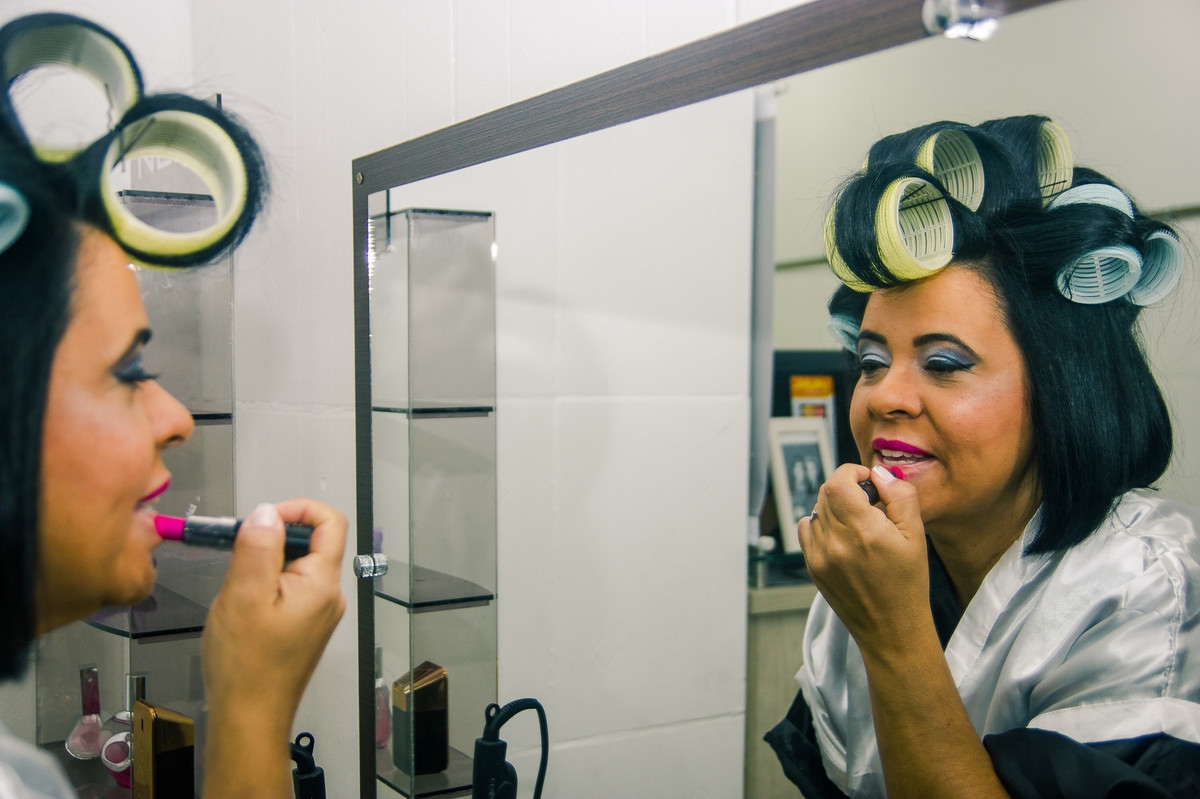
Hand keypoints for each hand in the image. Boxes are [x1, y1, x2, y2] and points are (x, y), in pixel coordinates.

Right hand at [200, 499, 345, 796]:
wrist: (249, 717)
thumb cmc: (247, 666)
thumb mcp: (244, 595)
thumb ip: (257, 548)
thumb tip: (266, 513)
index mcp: (322, 583)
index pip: (331, 522)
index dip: (298, 509)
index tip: (264, 518)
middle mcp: (328, 595)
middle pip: (310, 543)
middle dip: (272, 541)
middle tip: (238, 556)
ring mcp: (317, 613)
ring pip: (294, 568)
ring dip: (264, 567)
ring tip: (237, 591)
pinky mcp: (303, 627)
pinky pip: (288, 591)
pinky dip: (264, 589)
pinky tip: (242, 610)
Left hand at [798, 464, 928, 656]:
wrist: (891, 629)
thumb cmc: (908, 583)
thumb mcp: (916, 535)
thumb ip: (900, 496)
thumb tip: (879, 472)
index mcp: (863, 531)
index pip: (837, 482)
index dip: (851, 472)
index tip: (866, 479)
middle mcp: (835, 542)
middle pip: (825, 493)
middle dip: (845, 487)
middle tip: (868, 501)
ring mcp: (819, 556)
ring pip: (816, 510)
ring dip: (834, 506)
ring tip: (858, 522)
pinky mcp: (812, 567)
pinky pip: (807, 530)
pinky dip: (822, 524)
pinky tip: (843, 536)